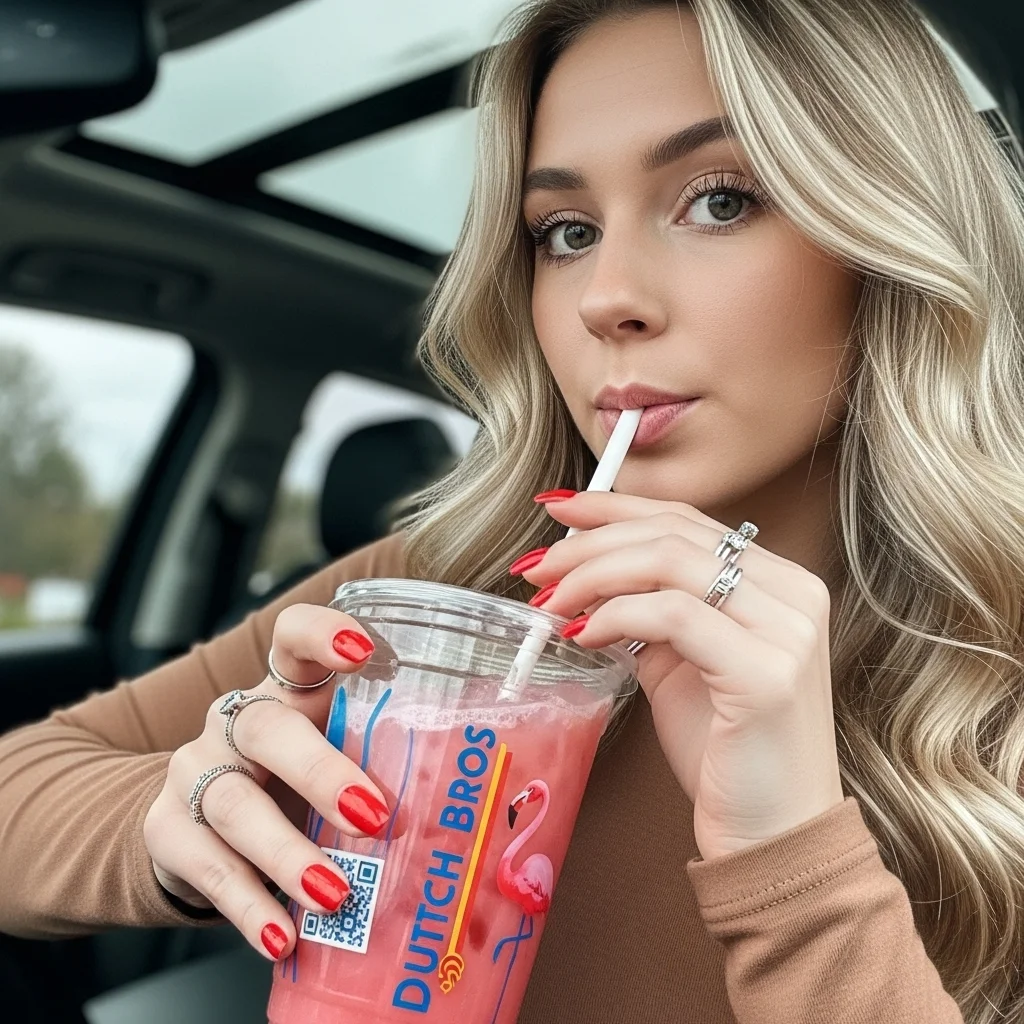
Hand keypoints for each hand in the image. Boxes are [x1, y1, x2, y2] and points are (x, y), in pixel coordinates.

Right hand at [143, 604, 390, 960]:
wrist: (198, 823)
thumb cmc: (292, 783)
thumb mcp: (334, 760)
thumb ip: (383, 770)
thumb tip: (473, 817)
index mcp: (286, 691)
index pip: (293, 638)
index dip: (323, 634)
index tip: (364, 650)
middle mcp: (236, 721)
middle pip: (268, 728)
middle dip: (320, 772)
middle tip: (373, 815)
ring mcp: (196, 771)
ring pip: (235, 803)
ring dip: (288, 853)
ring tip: (335, 893)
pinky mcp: (167, 830)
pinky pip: (207, 867)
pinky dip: (248, 905)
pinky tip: (281, 936)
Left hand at [518, 491, 844, 860]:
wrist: (772, 836)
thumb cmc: (725, 752)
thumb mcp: (681, 664)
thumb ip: (647, 613)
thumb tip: (582, 576)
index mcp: (778, 583)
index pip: (685, 519)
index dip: (615, 507)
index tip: (557, 509)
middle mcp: (793, 594)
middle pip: (672, 532)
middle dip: (589, 542)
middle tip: (536, 568)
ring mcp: (787, 630)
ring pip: (669, 562)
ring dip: (592, 575)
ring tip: (549, 604)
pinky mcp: (767, 672)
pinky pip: (673, 615)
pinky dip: (615, 616)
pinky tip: (582, 635)